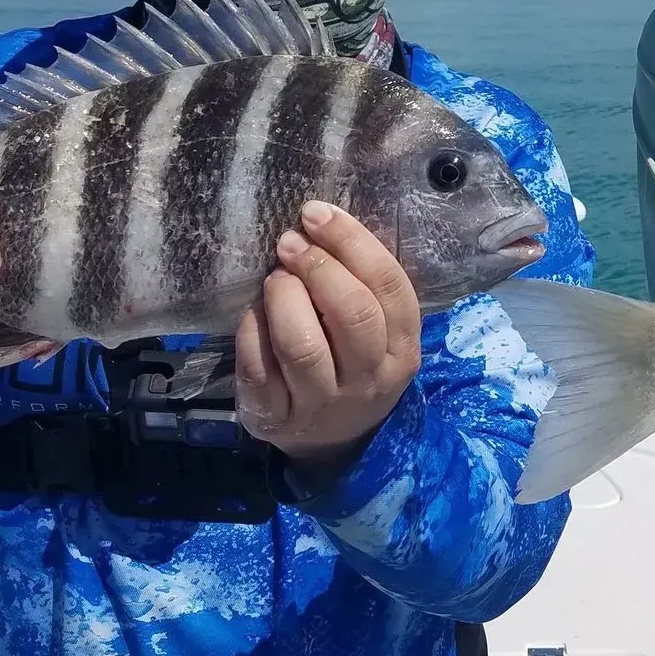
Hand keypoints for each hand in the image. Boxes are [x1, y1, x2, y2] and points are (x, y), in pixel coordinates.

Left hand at [234, 201, 421, 472]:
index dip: (352, 241)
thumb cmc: (354, 364)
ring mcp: (322, 402)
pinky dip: (252, 330)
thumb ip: (363, 287)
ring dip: (284, 297)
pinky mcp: (276, 417)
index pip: (388, 286)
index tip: (318, 213)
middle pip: (351, 313)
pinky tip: (255, 313)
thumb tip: (320, 223)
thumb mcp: (379, 334)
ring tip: (275, 278)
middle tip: (289, 242)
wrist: (332, 442)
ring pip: (303, 345)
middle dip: (317, 266)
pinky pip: (259, 368)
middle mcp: (368, 378)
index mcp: (402, 348)